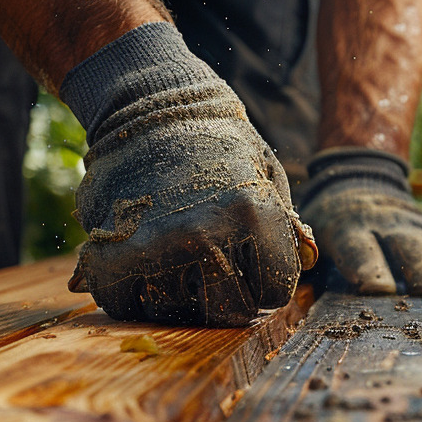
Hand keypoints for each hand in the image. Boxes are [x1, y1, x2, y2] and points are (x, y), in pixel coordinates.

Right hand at [65, 25, 315, 326]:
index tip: (251, 267)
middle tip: (214, 276)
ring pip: (177, 315)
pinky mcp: (112, 253)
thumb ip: (287, 226)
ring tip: (178, 264)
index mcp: (253, 214)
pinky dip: (134, 296)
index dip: (265, 284)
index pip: (273, 293)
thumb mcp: (266, 176)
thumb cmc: (216, 144)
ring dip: (179, 299)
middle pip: (227, 313)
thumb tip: (309, 260)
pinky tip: (145, 268)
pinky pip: (127, 305)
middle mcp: (204, 234)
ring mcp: (156, 246)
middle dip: (226, 300)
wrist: (148, 107)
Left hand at [297, 148, 421, 297]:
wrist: (357, 179)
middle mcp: (388, 226)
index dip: (368, 267)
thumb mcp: (306, 234)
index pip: (359, 247)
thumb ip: (304, 263)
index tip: (377, 290)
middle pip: (410, 248)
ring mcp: (418, 228)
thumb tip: (290, 295)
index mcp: (349, 227)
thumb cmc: (325, 224)